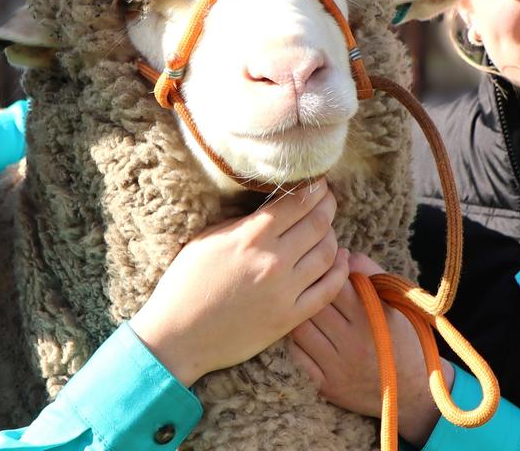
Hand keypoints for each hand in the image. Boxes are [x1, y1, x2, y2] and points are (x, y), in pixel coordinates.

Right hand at [130, 181, 349, 386]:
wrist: (178, 336)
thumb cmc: (186, 284)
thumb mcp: (208, 239)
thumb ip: (244, 222)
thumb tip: (274, 206)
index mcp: (250, 236)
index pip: (298, 202)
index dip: (314, 188)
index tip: (318, 183)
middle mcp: (273, 261)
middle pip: (319, 223)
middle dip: (328, 205)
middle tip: (327, 200)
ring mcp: (285, 291)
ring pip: (329, 253)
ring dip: (333, 235)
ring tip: (327, 229)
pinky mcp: (290, 318)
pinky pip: (329, 290)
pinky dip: (341, 270)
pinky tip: (341, 260)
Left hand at [289, 252, 452, 446]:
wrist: (413, 392)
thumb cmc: (403, 340)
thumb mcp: (396, 304)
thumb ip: (372, 275)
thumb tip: (345, 254)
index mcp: (371, 319)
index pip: (335, 285)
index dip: (328, 271)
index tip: (329, 265)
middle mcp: (352, 343)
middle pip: (313, 305)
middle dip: (308, 290)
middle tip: (309, 283)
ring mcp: (337, 367)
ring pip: (299, 329)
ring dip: (297, 313)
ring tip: (303, 305)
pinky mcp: (326, 385)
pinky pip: (296, 355)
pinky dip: (295, 340)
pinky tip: (304, 331)